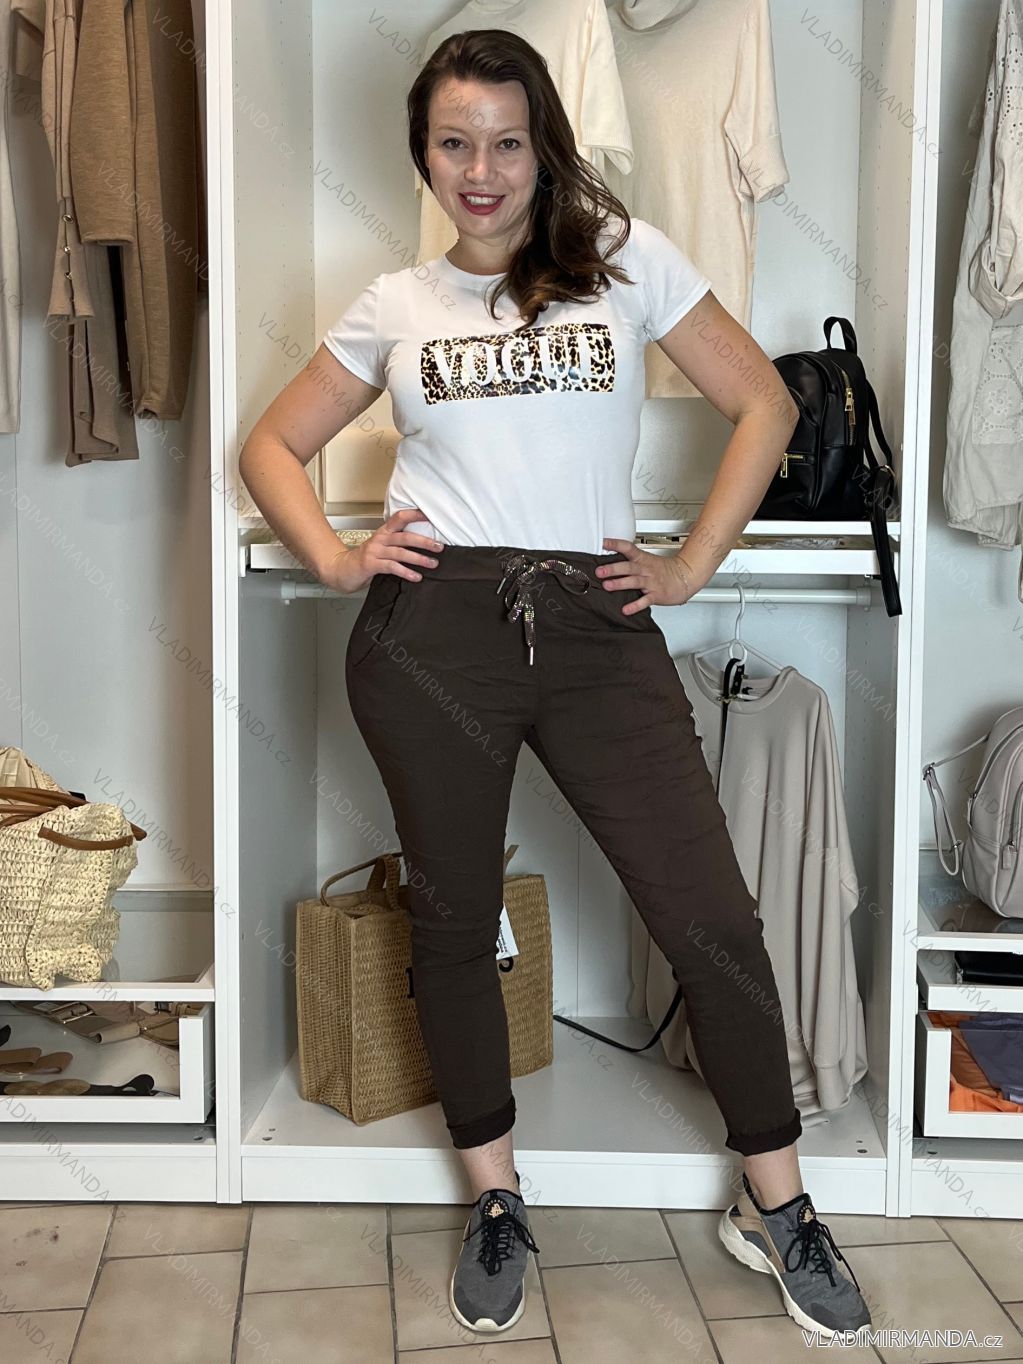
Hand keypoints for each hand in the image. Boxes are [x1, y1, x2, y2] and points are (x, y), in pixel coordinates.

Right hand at [320, 508, 443, 593]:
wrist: (342, 570)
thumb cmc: (365, 560)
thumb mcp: (381, 547)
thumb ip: (396, 544)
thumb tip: (422, 544)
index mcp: (383, 532)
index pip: (400, 518)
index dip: (414, 515)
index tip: (429, 517)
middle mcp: (380, 539)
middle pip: (405, 536)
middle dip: (424, 542)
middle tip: (439, 546)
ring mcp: (375, 552)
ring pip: (401, 552)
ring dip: (419, 558)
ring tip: (432, 563)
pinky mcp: (371, 564)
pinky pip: (392, 567)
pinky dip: (406, 572)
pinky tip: (416, 576)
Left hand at [598, 538, 707, 612]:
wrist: (685, 577)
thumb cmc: (664, 570)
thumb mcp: (647, 560)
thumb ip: (630, 561)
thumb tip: (609, 562)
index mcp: (642, 559)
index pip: (628, 548)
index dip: (615, 544)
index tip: (603, 543)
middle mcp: (645, 569)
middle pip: (628, 566)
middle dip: (613, 568)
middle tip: (599, 571)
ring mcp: (651, 582)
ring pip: (634, 581)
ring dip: (620, 583)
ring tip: (607, 585)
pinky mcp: (656, 594)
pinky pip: (645, 600)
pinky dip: (635, 605)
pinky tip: (626, 609)